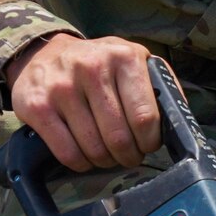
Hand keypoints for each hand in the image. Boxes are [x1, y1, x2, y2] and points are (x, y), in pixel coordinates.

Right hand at [4, 33, 162, 171]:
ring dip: (105, 161)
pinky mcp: (38, 107)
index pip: (145, 116)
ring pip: (94, 148)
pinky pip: (67, 153)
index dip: (150, 141)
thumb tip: (177, 122)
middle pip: (119, 137)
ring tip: (108, 155)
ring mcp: (62, 88)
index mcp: (124, 58)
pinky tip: (85, 156)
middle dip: (129, 155)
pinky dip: (80, 163)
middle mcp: (92, 69)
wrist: (43, 52)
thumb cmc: (98, 63)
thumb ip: (158, 85)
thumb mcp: (132, 60)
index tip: (148, 145)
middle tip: (129, 156)